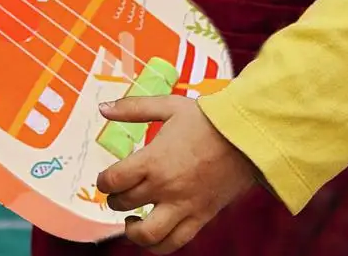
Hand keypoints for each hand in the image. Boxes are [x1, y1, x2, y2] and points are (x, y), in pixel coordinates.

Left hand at [96, 95, 257, 253]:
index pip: (114, 181)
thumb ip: (133, 108)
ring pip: (148, 236)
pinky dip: (159, 245)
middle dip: (115, 200)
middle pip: (126, 204)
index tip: (105, 180)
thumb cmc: (205, 119)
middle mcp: (166, 187)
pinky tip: (154, 232)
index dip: (103, 182)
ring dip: (132, 232)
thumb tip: (103, 107)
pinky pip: (175, 242)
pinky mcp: (201, 218)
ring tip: (131, 222)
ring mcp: (184, 206)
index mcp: (154, 160)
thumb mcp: (167, 106)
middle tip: (117, 193)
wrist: (245, 137)